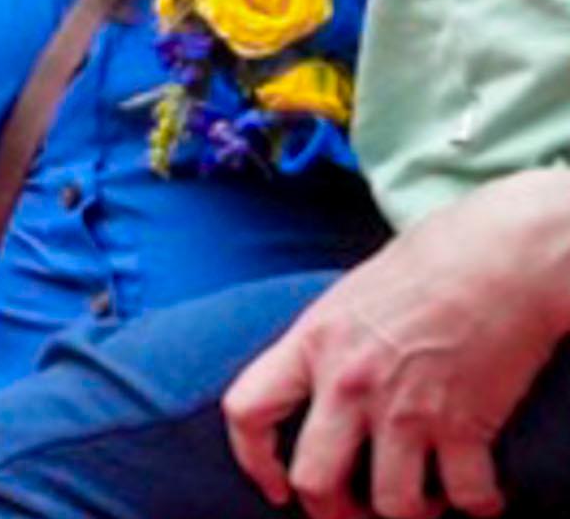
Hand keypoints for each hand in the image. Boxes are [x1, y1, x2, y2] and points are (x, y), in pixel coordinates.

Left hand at [225, 171, 569, 518]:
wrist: (500, 255)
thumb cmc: (429, 263)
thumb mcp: (349, 297)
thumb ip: (327, 346)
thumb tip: (316, 386)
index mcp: (312, 343)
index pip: (247, 411)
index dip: (253, 460)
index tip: (275, 486)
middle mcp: (350, 382)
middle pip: (315, 479)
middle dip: (332, 511)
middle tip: (354, 513)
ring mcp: (407, 408)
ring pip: (392, 503)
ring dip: (408, 514)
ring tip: (423, 503)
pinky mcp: (466, 424)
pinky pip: (465, 495)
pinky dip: (476, 505)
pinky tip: (481, 495)